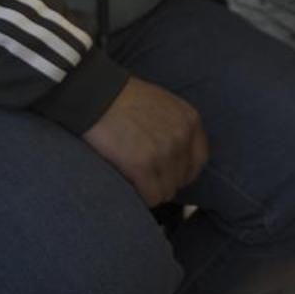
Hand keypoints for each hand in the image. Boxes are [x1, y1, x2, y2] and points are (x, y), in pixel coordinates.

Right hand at [82, 76, 208, 206]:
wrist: (95, 95)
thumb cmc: (125, 100)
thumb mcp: (165, 105)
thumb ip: (177, 128)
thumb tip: (180, 159)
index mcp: (190, 120)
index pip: (199, 162)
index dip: (181, 171)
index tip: (164, 172)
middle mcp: (183, 136)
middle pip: (182, 179)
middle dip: (164, 181)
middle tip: (144, 176)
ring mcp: (164, 151)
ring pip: (167, 191)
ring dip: (152, 190)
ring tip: (135, 179)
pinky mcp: (142, 165)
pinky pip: (151, 197)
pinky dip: (141, 198)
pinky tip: (130, 186)